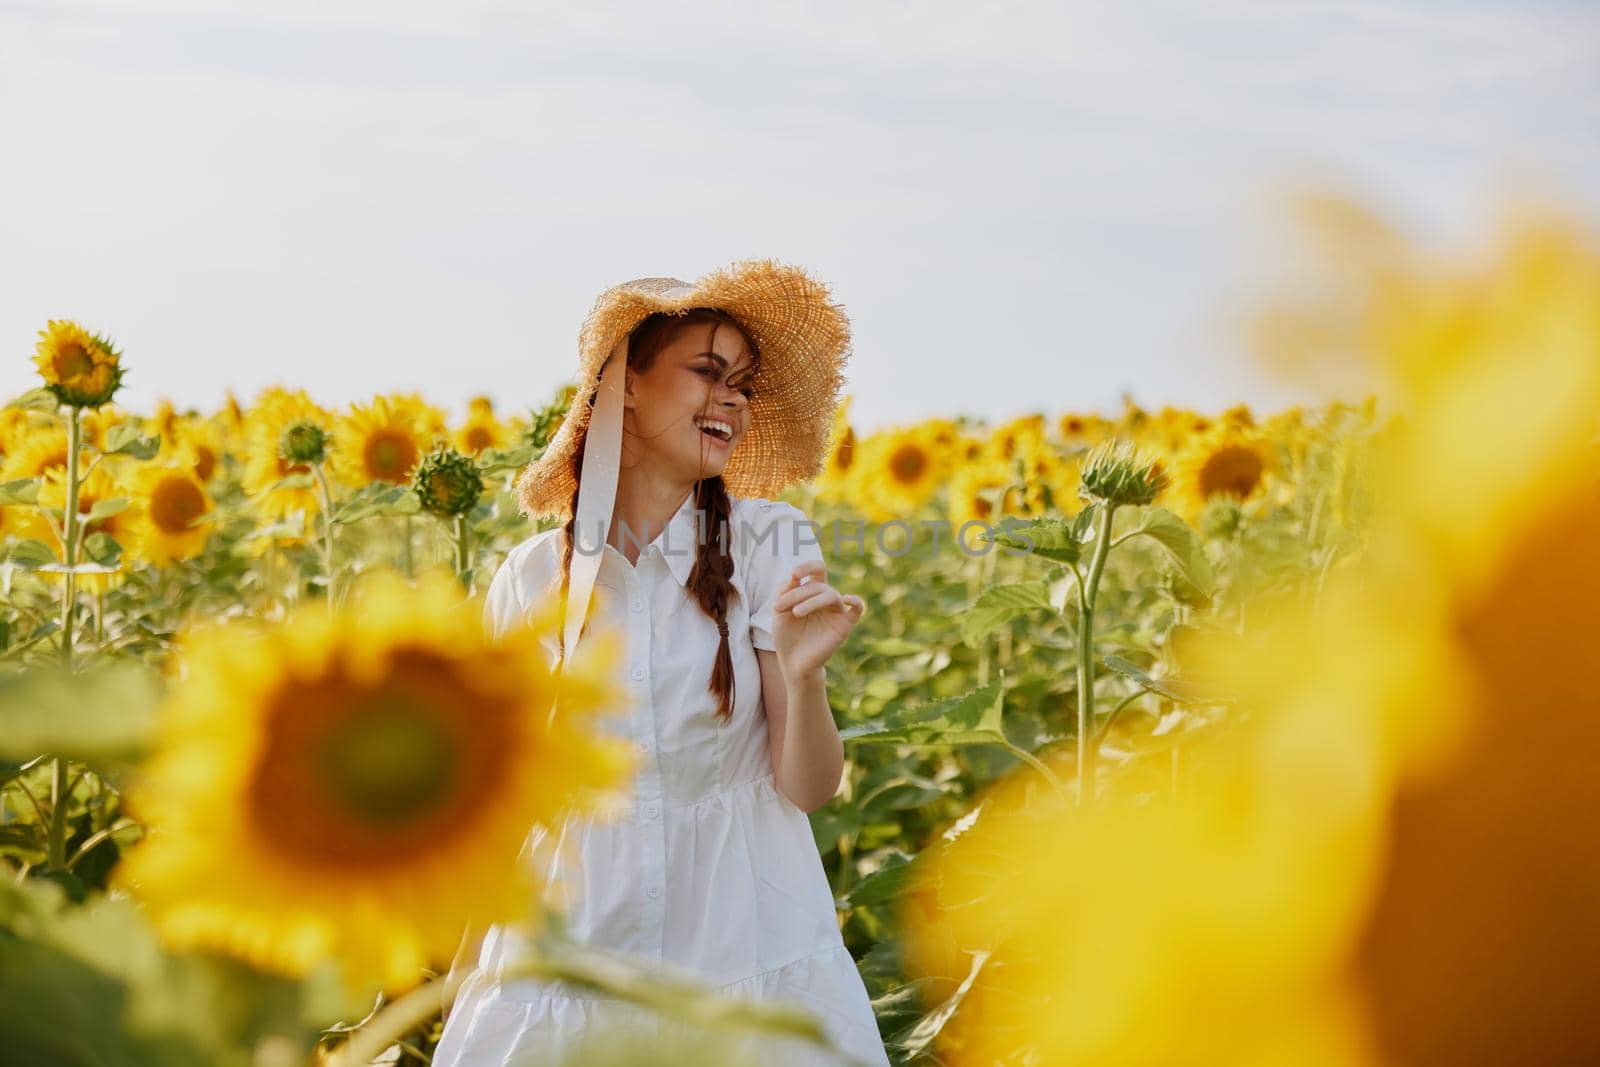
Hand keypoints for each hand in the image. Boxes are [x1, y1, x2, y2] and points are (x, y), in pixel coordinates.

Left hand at [771, 559, 865, 676]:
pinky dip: (856, 601)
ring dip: (811, 601)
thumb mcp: (779, 609)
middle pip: (818, 585)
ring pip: (831, 595)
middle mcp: (826, 598)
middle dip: (798, 593)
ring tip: (796, 613)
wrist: (791, 661)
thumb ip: (785, 590)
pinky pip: (858, 609)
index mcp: (812, 590)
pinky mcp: (844, 625)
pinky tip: (848, 598)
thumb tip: (794, 574)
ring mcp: (836, 611)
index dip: (807, 567)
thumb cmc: (786, 634)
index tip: (794, 574)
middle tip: (780, 607)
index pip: (816, 569)